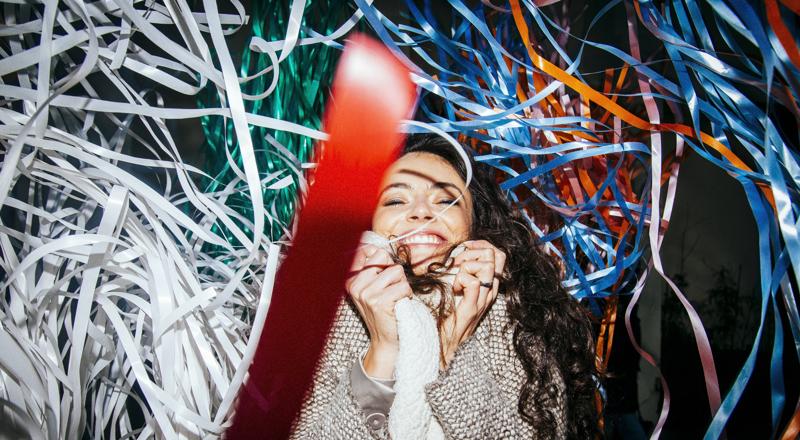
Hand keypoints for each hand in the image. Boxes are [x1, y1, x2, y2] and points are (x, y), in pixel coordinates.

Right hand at [345, 244, 411, 378]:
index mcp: (351, 279)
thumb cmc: (385, 311)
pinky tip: (399, 305)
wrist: (386, 340)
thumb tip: (381, 249)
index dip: (382, 258)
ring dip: (402, 284)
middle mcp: (355, 284)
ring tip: (395, 298)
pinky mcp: (378, 302)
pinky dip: (407, 295)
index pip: (368, 250)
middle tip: (392, 290)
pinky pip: (403, 286)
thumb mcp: (374, 288)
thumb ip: (375, 267)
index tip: (384, 274)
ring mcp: (365, 293)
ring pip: (396, 271)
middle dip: (394, 273)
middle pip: (384, 257)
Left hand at [440, 240, 506, 366]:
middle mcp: (489, 291)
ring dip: (467, 265)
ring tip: (456, 278)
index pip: (498, 255)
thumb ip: (460, 273)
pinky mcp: (471, 309)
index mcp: (487, 286)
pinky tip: (455, 288)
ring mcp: (482, 300)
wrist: (444, 345)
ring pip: (486, 267)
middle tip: (458, 262)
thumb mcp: (456, 290)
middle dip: (474, 251)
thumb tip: (455, 255)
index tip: (465, 248)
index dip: (482, 245)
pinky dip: (462, 279)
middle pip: (496, 256)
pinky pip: (474, 283)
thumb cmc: (446, 317)